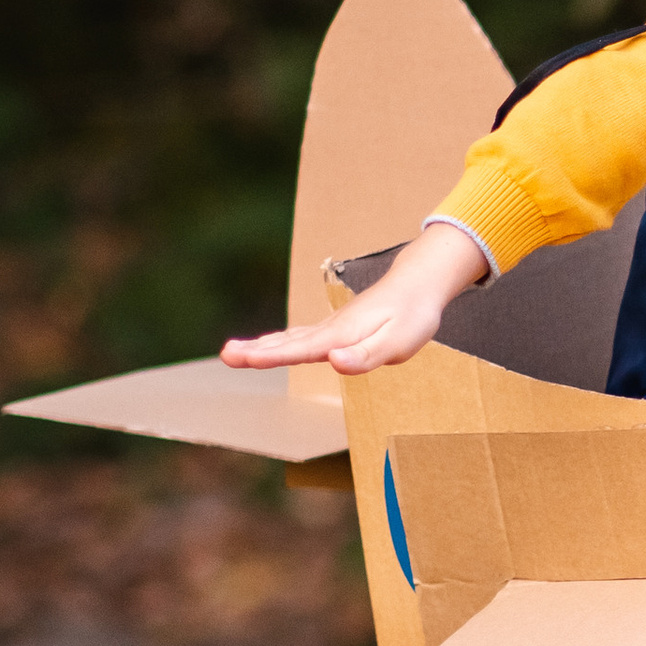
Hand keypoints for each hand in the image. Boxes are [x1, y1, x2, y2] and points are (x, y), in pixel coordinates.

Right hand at [221, 223, 490, 375]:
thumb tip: (334, 362)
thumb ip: (365, 355)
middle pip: (287, 342)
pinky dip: (279, 342)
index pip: (300, 349)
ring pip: (290, 338)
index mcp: (341, 336)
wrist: (419, 284)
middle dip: (255, 351)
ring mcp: (331, 327)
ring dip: (261, 346)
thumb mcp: (397, 343)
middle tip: (225, 355)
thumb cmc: (412, 317)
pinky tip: (268, 346)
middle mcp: (331, 330)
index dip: (270, 356)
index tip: (241, 357)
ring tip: (232, 353)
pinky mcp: (336, 328)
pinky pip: (300, 337)